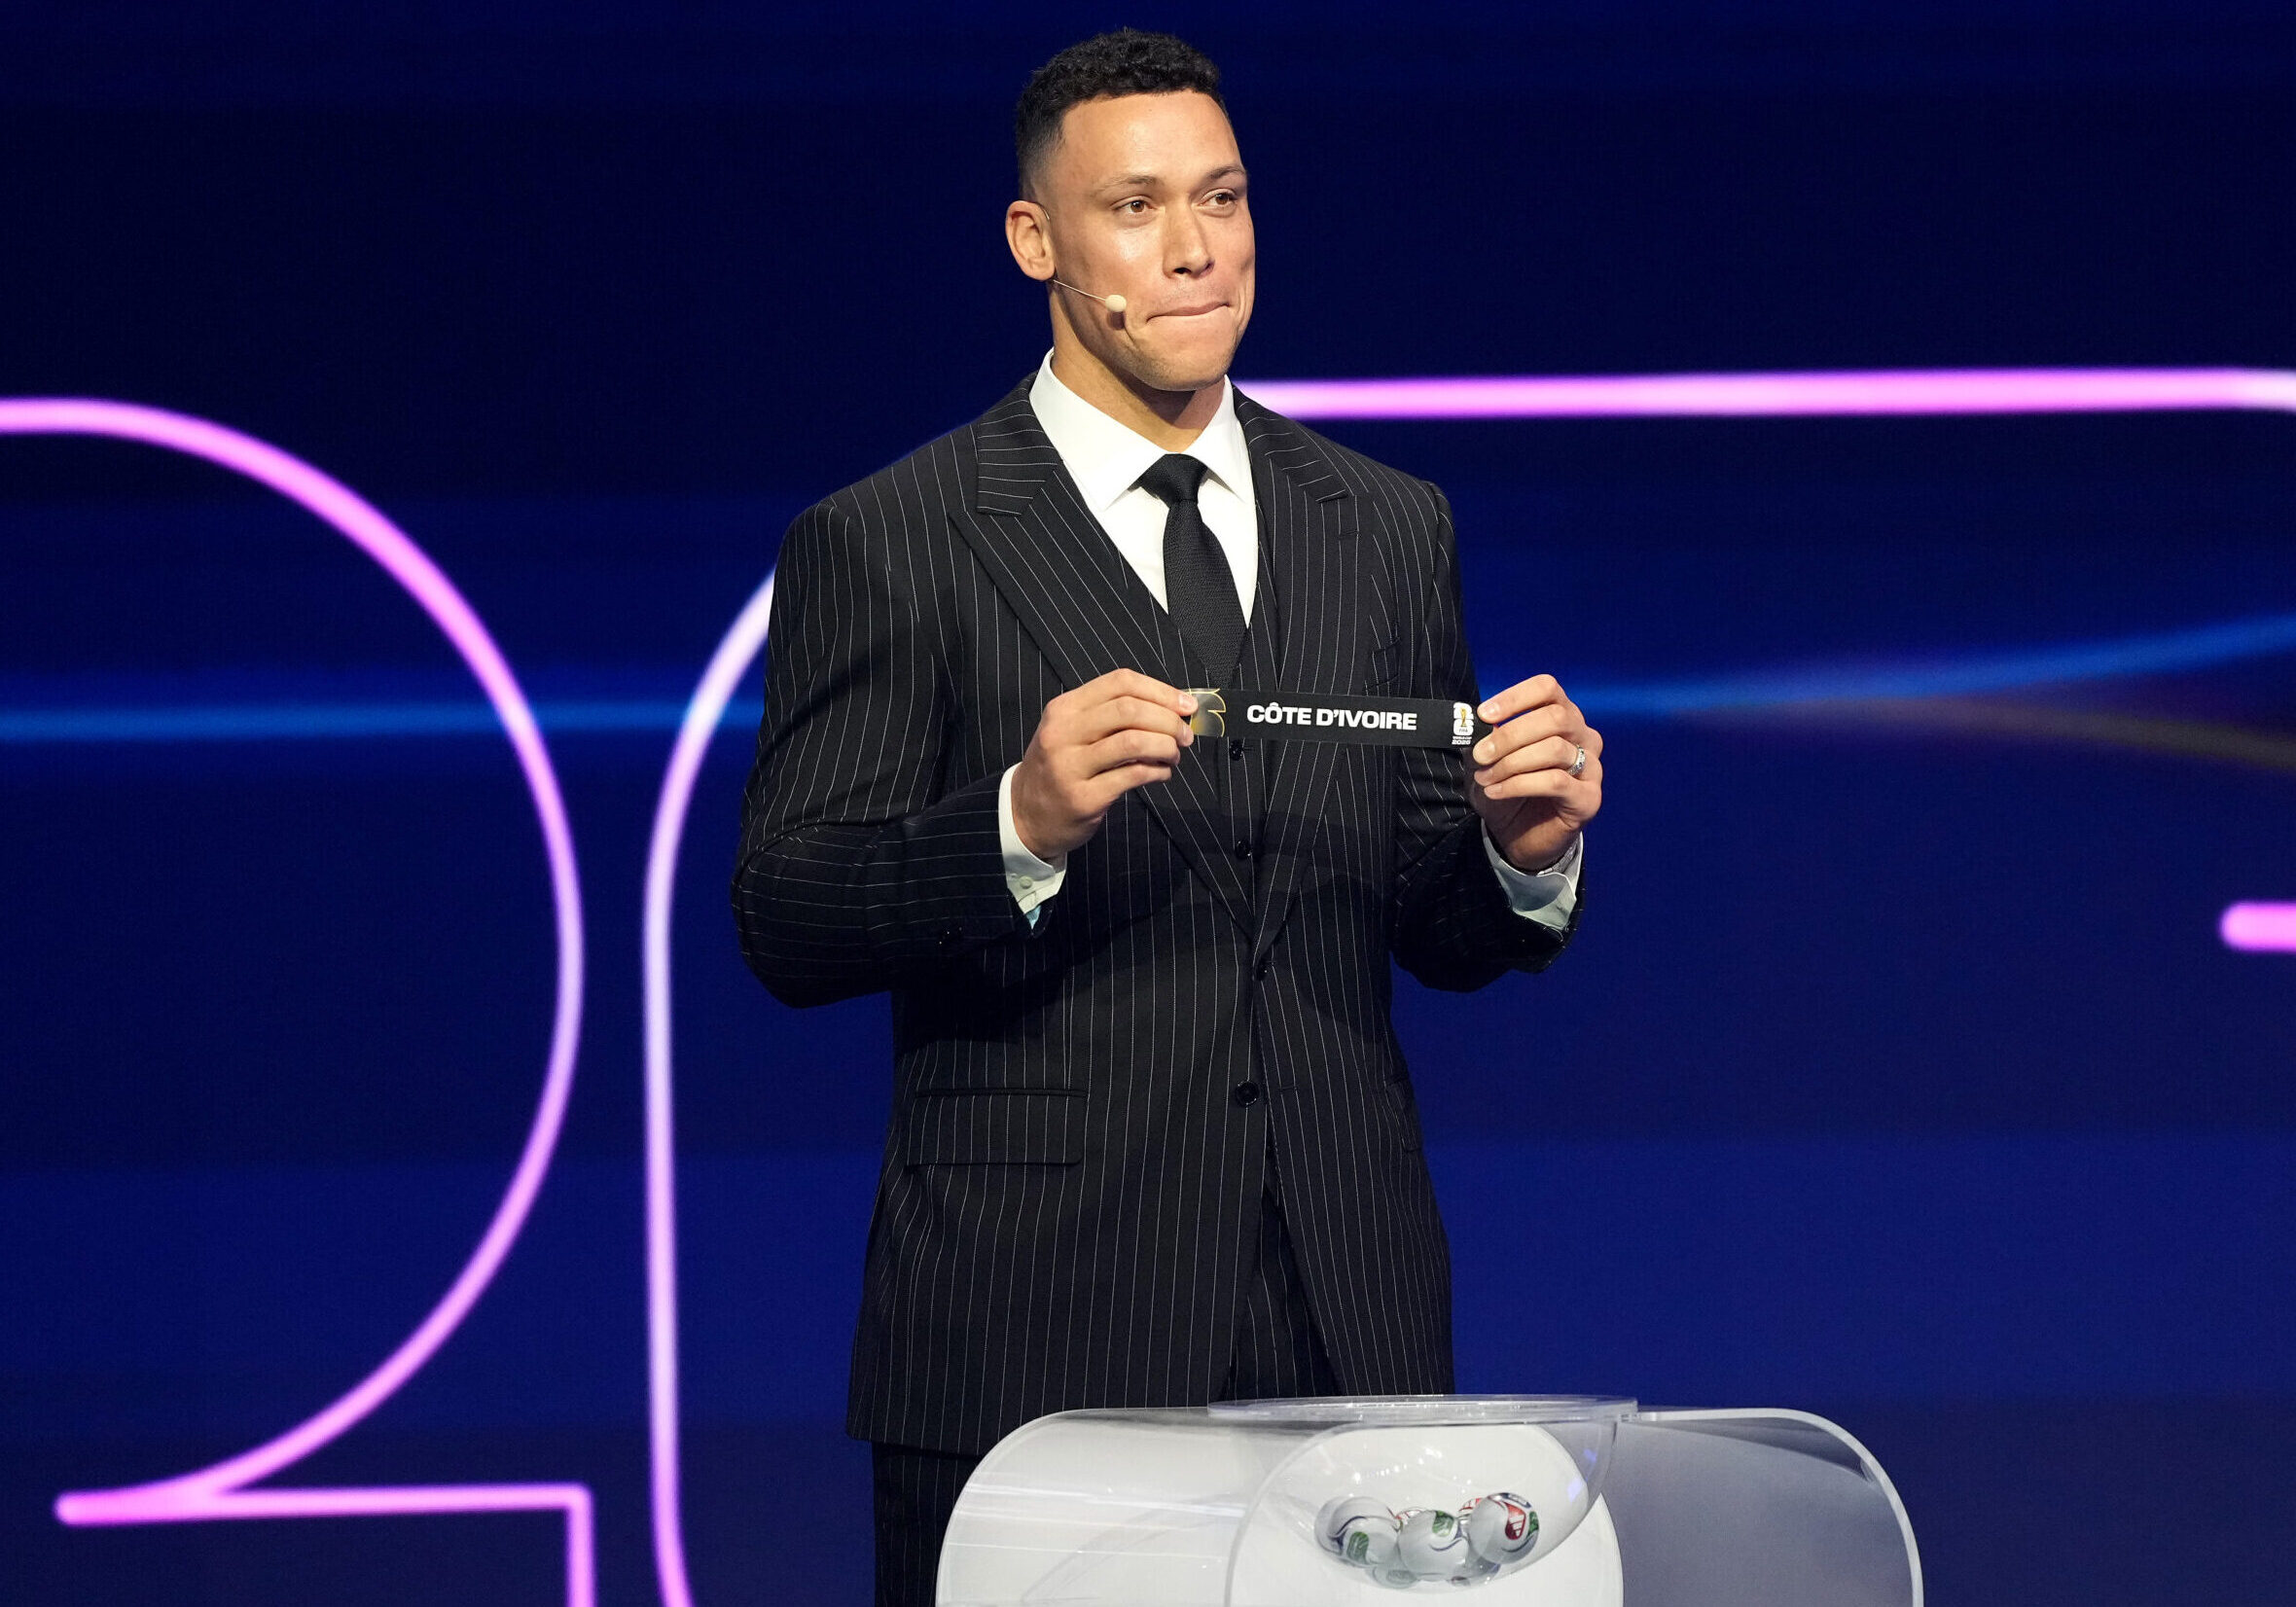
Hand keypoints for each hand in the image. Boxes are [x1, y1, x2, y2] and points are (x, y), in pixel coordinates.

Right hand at [1011, 669, 1197, 861]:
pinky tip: (1162, 773)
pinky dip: (1158, 771)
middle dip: (1168, 720)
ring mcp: (1070, 766)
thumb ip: (1110, 715)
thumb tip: (1170, 707)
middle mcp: (1063, 732)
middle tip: (1185, 735)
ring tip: (1174, 755)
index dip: (1160, 691)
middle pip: (1129, 709)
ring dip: (1166, 746)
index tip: (1185, 705)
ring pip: (1133, 741)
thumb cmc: (1059, 767)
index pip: (1120, 683)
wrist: (1025, 815)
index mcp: (1064, 708)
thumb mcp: (1071, 731)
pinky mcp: (1084, 797)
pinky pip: (1133, 775)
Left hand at [1467, 674, 1602, 871]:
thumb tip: (1472, 722)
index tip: (1484, 714)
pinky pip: (1555, 781)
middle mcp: (1584, 736)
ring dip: (1511, 762)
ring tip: (1486, 777)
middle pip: (1554, 718)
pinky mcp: (1589, 797)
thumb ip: (1485, 738)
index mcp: (1563, 716)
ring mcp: (1591, 767)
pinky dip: (1519, 784)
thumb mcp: (1489, 760)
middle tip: (1480, 754)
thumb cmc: (1508, 790)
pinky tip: (1496, 792)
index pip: (1547, 689)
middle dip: (1510, 735)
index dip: (1515, 698)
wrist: (1519, 837)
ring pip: (1553, 749)